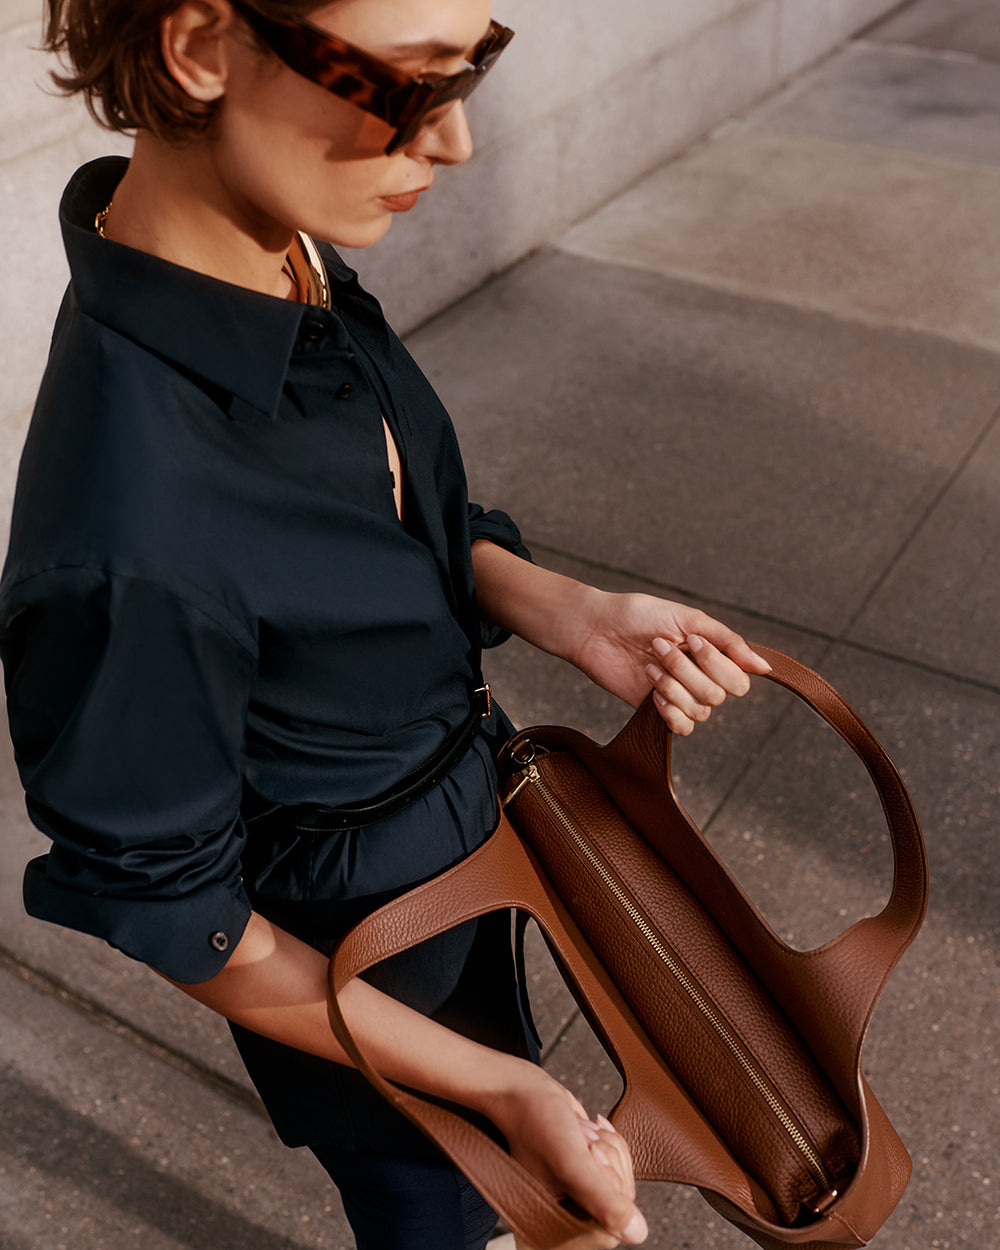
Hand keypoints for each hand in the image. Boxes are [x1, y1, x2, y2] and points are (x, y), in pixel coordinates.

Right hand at [486, 1065, 646, 1246]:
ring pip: (622, 1178)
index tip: (587, 1158)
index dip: (607, 1187)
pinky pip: (620, 1163)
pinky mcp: (587, 1174)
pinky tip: (584, 1134)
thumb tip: (636, 1232)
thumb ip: (601, 1200)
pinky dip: (609, 1141)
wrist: (525, 1090)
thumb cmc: (535, 1123)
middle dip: (607, 1161)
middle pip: (621, 1200)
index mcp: (556, 1227)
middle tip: (580, 1145)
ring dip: (606, 1147)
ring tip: (577, 1138)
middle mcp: (569, 1216)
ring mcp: (579, 1195)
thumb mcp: (570, 1162)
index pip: (611, 1227)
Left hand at [572, 591, 771, 734]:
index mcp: (711, 655)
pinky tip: (652, 694)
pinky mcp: (657, 710)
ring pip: (700, 711)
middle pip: (718, 696)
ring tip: (650, 665)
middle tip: (660, 648)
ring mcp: (679, 695)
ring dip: (673, 686)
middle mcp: (700, 677)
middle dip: (688, 672)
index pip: (739, 680)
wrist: (595, 628)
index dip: (718, 665)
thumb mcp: (687, 618)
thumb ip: (728, 641)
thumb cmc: (638, 615)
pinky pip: (682, 728)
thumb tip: (764, 667)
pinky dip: (670, 712)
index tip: (691, 641)